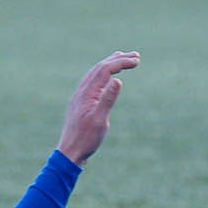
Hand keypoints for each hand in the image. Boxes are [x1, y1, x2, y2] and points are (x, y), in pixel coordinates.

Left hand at [57, 51, 138, 165]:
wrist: (70, 152)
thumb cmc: (86, 139)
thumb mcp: (100, 121)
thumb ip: (108, 99)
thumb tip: (118, 80)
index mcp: (87, 94)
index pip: (105, 70)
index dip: (121, 63)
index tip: (137, 61)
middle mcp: (82, 91)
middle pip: (100, 67)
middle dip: (118, 59)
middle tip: (136, 56)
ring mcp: (80, 96)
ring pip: (95, 73)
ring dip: (110, 64)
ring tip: (123, 58)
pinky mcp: (81, 101)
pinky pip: (93, 80)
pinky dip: (103, 73)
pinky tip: (108, 77)